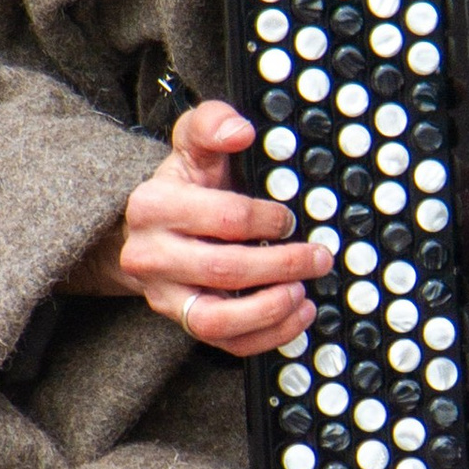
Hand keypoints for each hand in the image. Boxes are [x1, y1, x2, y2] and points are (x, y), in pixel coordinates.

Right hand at [70, 100, 330, 361]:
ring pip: (216, 320)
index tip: (289, 217)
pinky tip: (297, 314)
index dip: (266, 219)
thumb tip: (239, 130)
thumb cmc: (185, 186)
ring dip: (270, 309)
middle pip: (224, 270)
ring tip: (303, 291)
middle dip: (281, 264)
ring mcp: (165, 297)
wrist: (152, 229)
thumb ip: (211, 124)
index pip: (222, 218)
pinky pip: (227, 344)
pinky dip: (269, 335)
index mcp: (153, 206)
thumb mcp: (192, 145)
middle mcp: (150, 256)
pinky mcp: (183, 324)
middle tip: (318, 256)